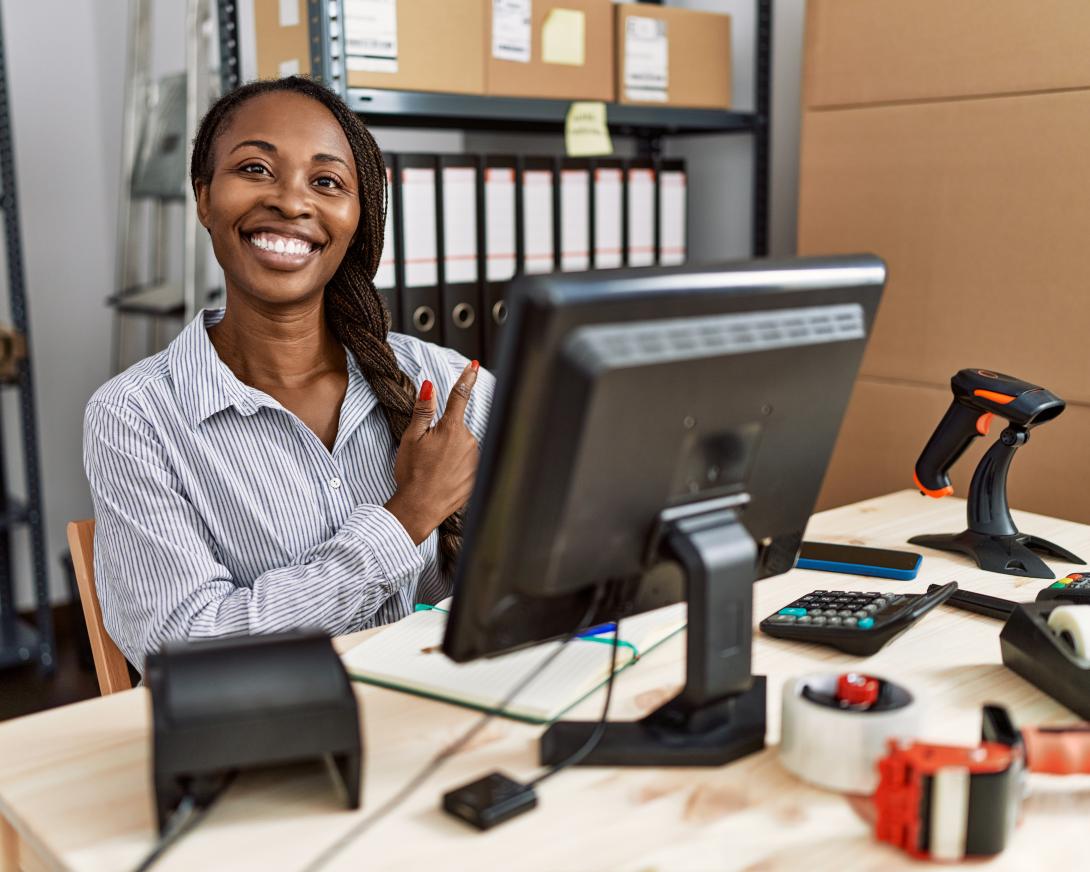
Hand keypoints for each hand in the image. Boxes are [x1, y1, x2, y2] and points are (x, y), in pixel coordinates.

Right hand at [385, 362, 480, 543]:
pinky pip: (469, 465)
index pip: (460, 396)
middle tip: (428, 455)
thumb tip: (430, 386)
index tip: (473, 365)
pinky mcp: (479, 476)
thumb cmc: (412, 474)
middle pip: (457, 428)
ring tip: (435, 470)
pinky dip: (457, 469)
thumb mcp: (411, 438)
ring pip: (464, 447)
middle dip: (445, 436)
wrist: (420, 508)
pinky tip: (445, 479)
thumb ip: (423, 410)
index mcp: (451, 429)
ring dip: (452, 453)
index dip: (467, 378)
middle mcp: (469, 441)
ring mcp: (477, 459)